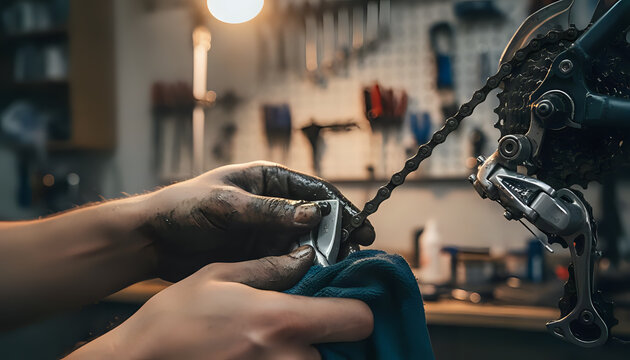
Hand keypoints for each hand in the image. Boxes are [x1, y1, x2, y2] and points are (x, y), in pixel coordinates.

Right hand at [67, 246, 373, 359]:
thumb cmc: (173, 319)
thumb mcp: (217, 277)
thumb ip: (268, 268)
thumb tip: (304, 258)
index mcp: (281, 321)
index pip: (358, 320)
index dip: (356, 310)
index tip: (340, 304)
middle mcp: (288, 359)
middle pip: (341, 350)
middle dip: (325, 336)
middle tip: (298, 324)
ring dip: (305, 354)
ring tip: (269, 341)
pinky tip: (259, 354)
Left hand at [140, 161, 374, 280]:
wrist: (151, 239)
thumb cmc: (184, 206)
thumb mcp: (227, 204)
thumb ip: (271, 211)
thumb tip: (315, 214)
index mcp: (267, 180)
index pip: (313, 190)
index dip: (339, 206)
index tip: (360, 224)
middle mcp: (272, 205)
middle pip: (314, 219)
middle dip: (334, 234)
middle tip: (355, 252)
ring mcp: (266, 231)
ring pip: (303, 243)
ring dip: (320, 254)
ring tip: (339, 268)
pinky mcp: (258, 255)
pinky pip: (287, 261)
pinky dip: (301, 270)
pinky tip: (314, 279)